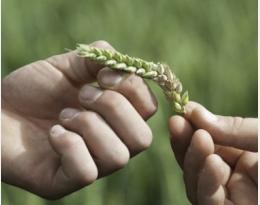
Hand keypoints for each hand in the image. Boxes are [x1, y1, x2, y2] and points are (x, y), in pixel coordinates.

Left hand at [2, 41, 156, 198]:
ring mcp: (92, 165)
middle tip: (82, 95)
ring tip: (64, 115)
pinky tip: (53, 133)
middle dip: (113, 108)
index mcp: (116, 117)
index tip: (102, 76)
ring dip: (90, 126)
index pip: (149, 108)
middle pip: (142, 138)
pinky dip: (70, 145)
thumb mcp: (67, 66)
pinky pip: (87, 171)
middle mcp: (111, 142)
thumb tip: (120, 67)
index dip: (133, 89)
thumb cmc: (35, 89)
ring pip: (118, 156)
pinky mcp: (65, 181)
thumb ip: (97, 59)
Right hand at [168, 102, 256, 204]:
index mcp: (240, 157)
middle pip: (193, 162)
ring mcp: (228, 197)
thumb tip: (193, 111)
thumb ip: (234, 128)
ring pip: (194, 181)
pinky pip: (207, 201)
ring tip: (200, 137)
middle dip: (183, 141)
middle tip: (177, 122)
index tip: (181, 111)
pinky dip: (205, 182)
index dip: (190, 127)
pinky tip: (212, 162)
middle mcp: (230, 177)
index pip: (205, 143)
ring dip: (192, 159)